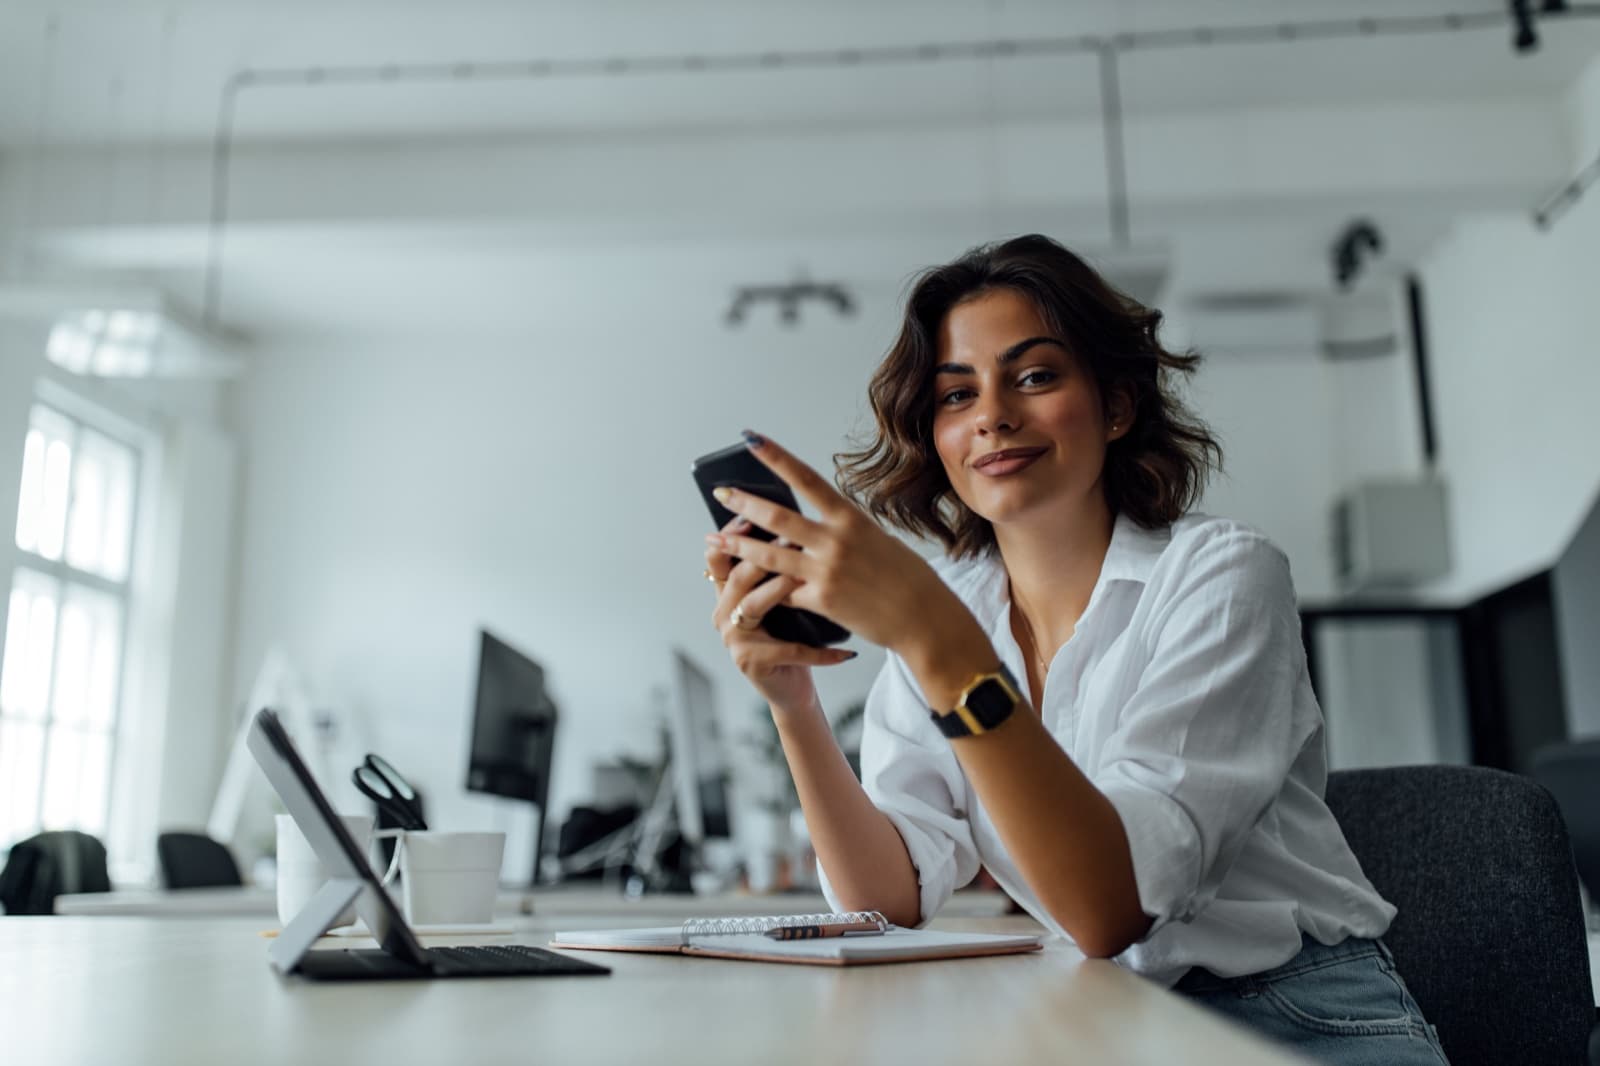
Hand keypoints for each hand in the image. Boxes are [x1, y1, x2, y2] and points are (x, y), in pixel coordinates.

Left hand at [703, 432, 961, 655]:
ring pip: (769, 555)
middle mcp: (836, 541)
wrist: (922, 617)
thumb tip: (804, 527)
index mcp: (851, 518)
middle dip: (743, 504)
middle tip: (721, 493)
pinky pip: (783, 592)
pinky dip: (767, 590)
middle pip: (777, 517)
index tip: (752, 439)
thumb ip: (839, 530)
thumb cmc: (903, 577)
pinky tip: (749, 587)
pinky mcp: (822, 601)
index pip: (806, 478)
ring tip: (714, 538)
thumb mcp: (874, 539)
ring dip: (738, 546)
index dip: (776, 457)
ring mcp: (827, 571)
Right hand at [705, 515, 855, 713]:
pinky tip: (846, 649)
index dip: (730, 536)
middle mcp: (723, 615)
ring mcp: (734, 640)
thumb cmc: (792, 635)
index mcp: (727, 595)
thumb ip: (779, 568)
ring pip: (756, 605)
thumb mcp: (783, 599)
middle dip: (765, 554)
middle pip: (739, 576)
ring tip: (808, 576)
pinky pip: (790, 649)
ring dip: (783, 588)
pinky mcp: (751, 663)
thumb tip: (796, 525)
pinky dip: (821, 651)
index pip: (718, 559)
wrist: (793, 688)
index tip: (751, 514)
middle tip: (793, 536)